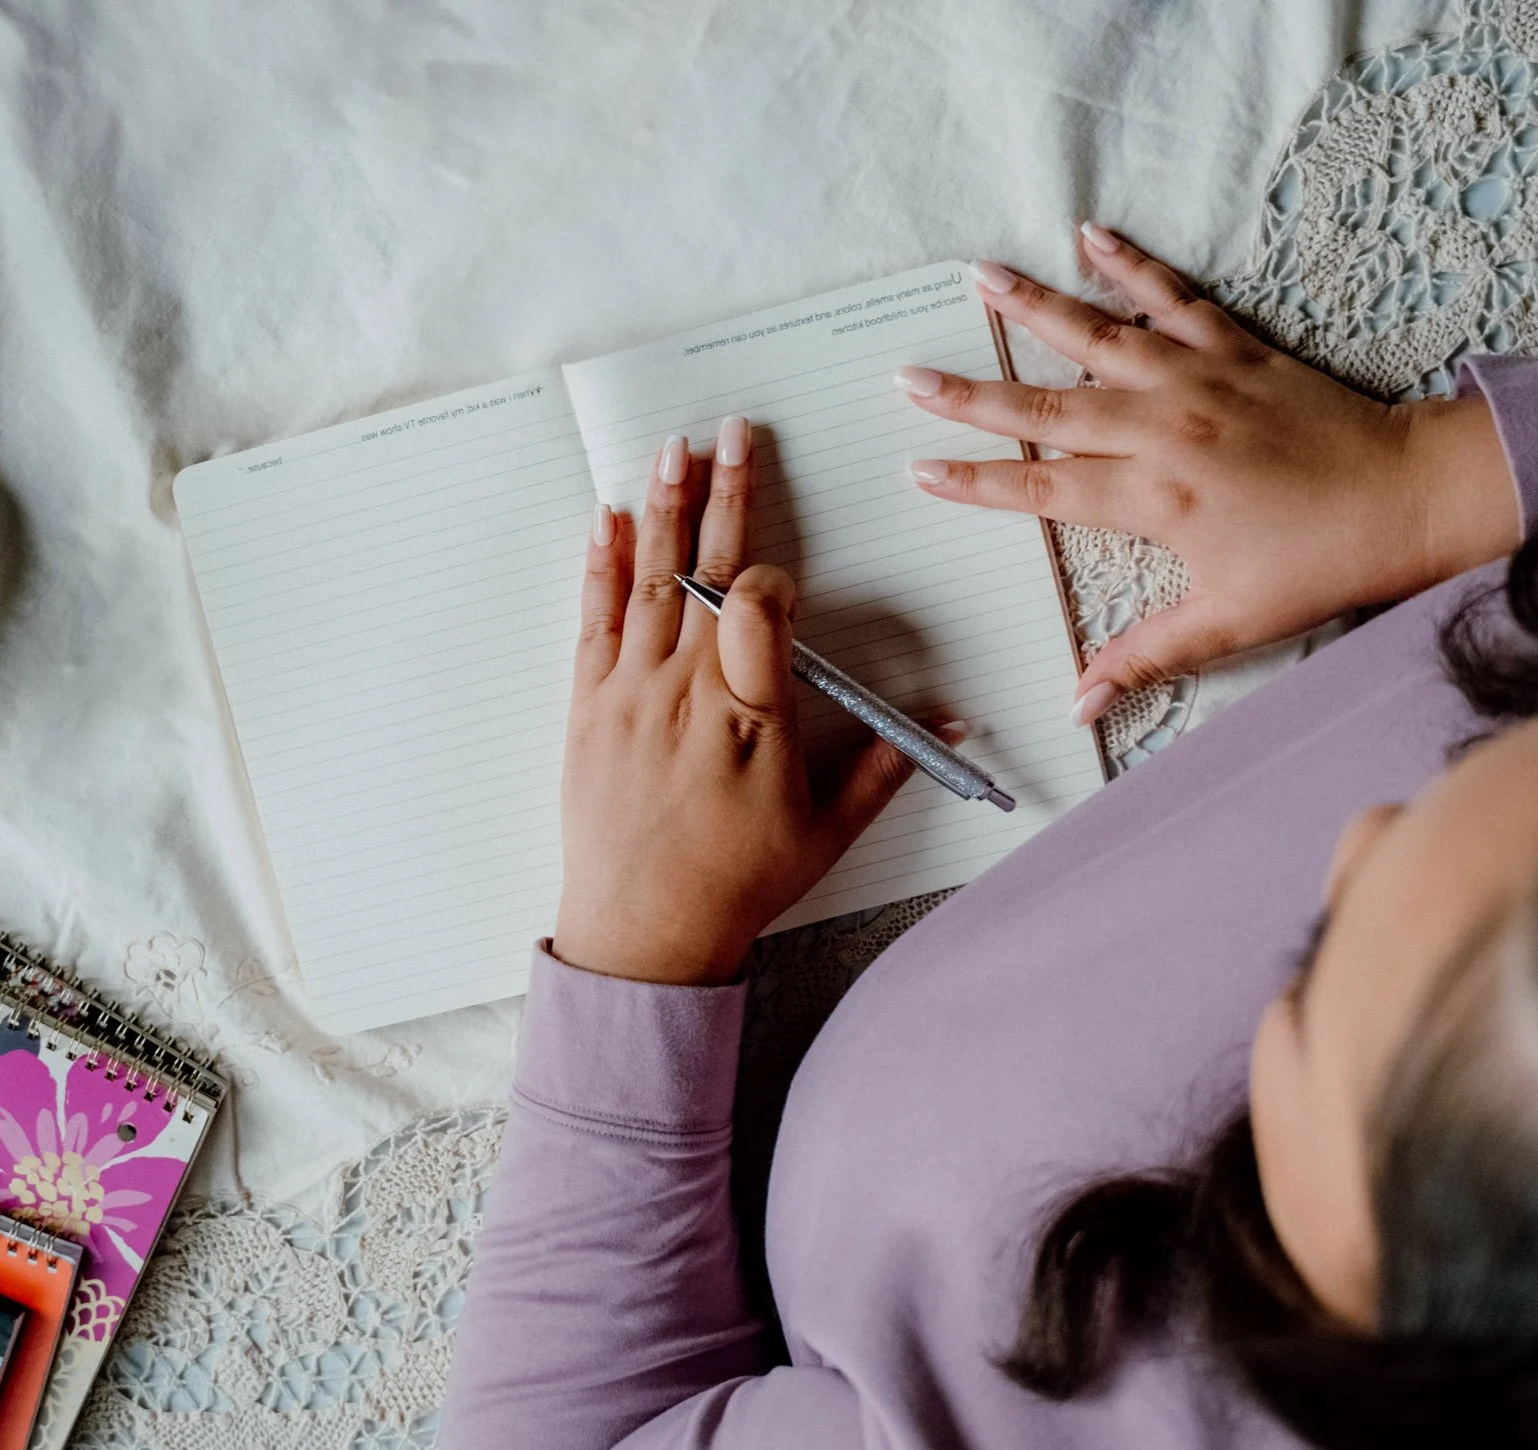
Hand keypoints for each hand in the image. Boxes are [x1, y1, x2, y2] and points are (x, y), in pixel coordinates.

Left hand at [551, 423, 954, 986]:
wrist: (639, 933)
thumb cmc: (734, 886)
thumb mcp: (825, 833)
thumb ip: (883, 767)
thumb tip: (950, 724)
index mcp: (750, 718)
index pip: (757, 606)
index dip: (771, 578)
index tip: (782, 575)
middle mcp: (685, 694)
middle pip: (703, 571)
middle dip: (721, 492)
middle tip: (731, 429)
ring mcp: (629, 695)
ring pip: (647, 581)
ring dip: (659, 508)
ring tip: (670, 447)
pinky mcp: (587, 708)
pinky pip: (593, 621)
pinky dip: (599, 567)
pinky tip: (606, 520)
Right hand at [900, 225, 1519, 721]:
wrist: (1413, 497)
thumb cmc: (1325, 564)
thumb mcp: (1231, 622)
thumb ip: (1146, 655)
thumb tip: (1077, 704)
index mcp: (1155, 498)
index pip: (1042, 489)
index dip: (977, 483)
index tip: (921, 471)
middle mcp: (1163, 429)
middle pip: (1047, 408)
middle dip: (972, 394)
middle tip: (910, 375)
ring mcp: (1198, 380)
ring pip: (1098, 335)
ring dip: (1032, 306)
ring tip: (977, 277)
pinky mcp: (1236, 350)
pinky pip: (1173, 297)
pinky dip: (1132, 265)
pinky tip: (1092, 237)